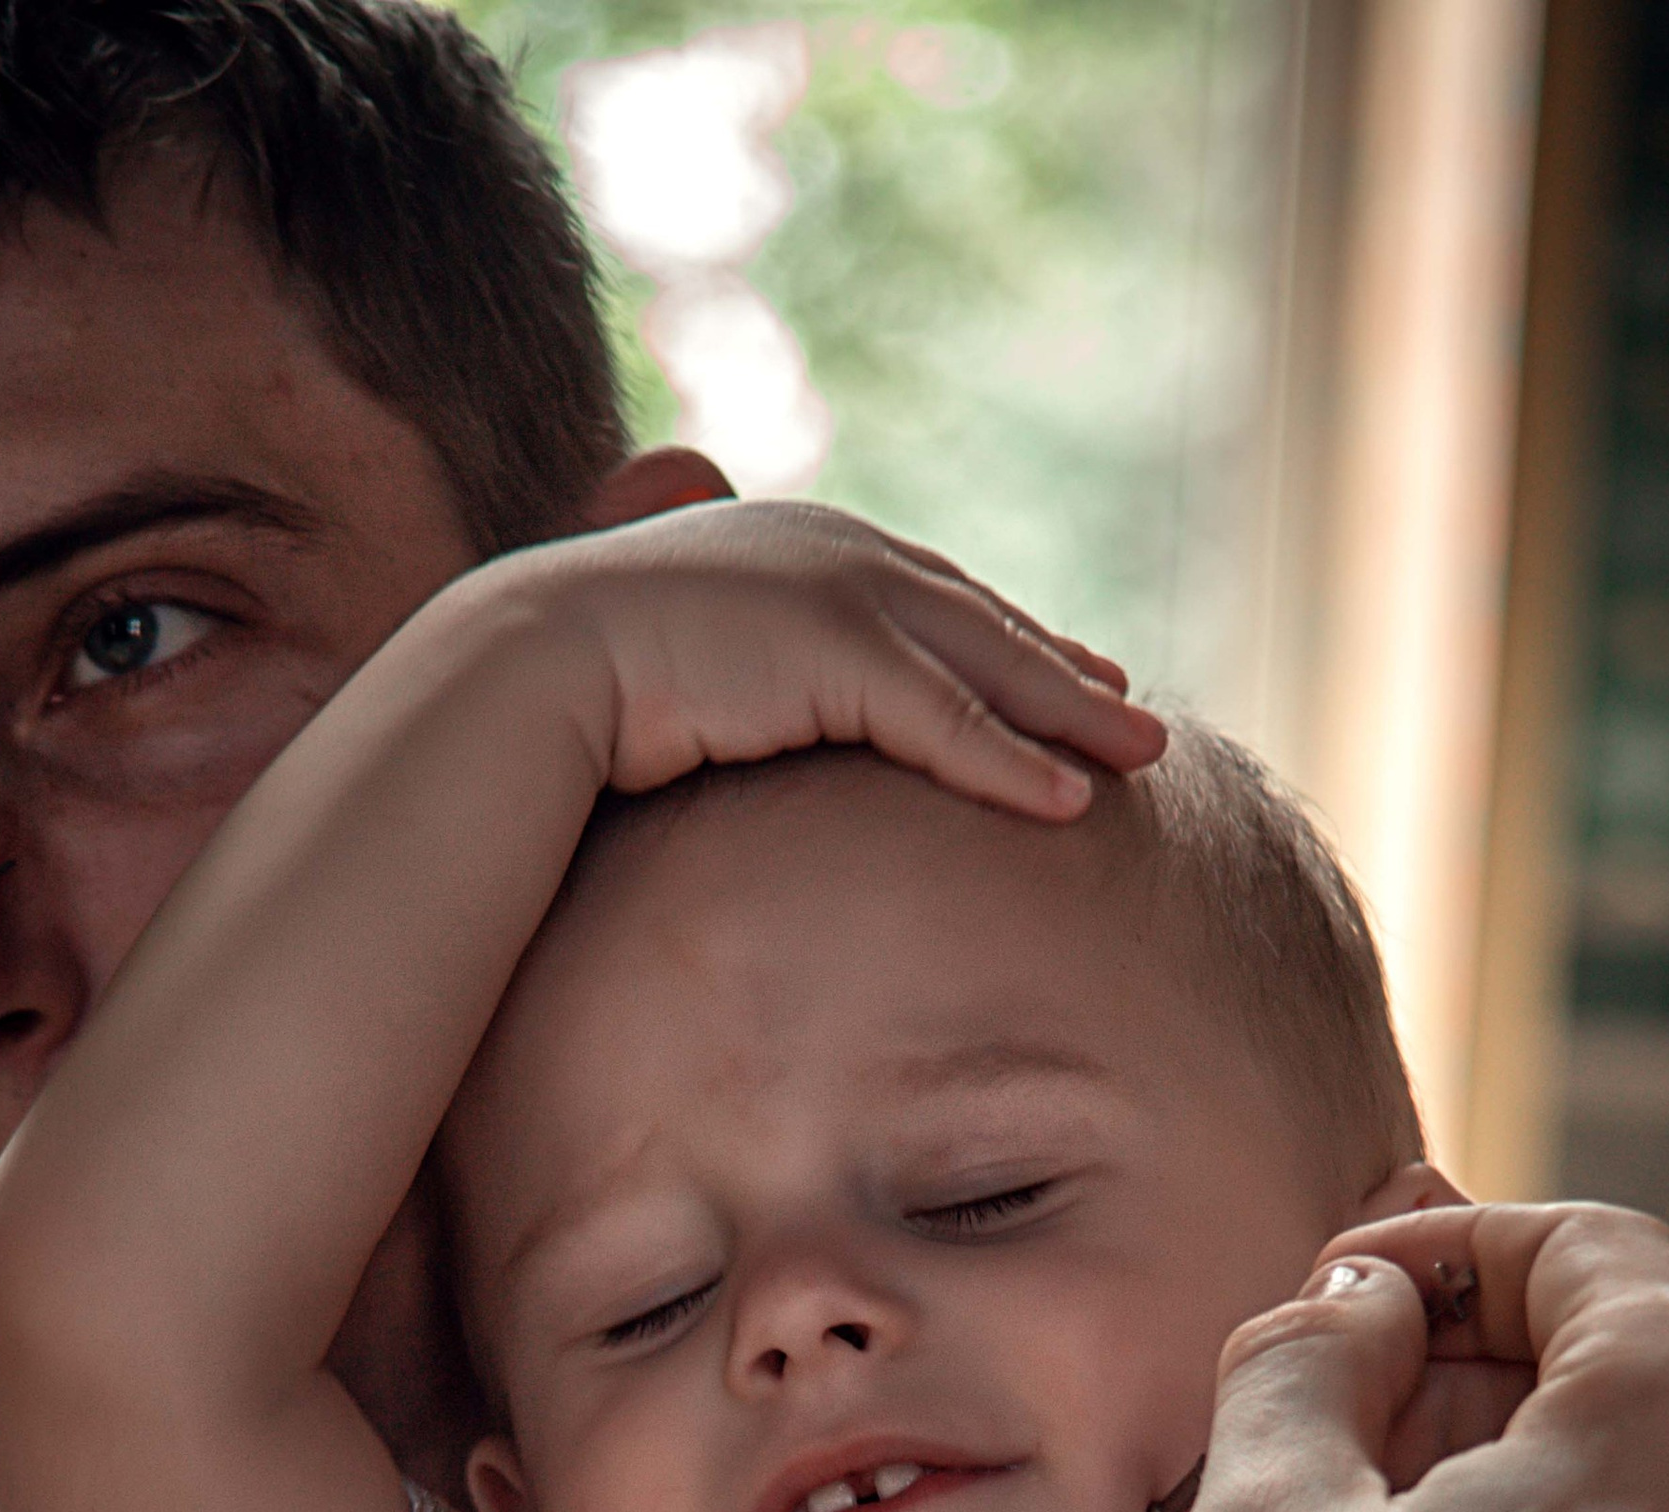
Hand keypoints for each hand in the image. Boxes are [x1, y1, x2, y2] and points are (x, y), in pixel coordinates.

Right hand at [527, 496, 1167, 824]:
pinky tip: (1070, 806)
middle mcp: (832, 554)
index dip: (1003, 641)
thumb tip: (738, 727)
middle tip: (1134, 716)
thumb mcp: (682, 676)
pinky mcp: (837, 651)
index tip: (1066, 677)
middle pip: (979, 623)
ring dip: (1071, 715)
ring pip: (986, 665)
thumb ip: (737, 681)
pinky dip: (1013, 763)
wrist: (524, 670)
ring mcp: (839, 594)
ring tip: (1145, 760)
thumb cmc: (579, 691)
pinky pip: (948, 719)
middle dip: (1063, 670)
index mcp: (797, 549)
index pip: (927, 601)